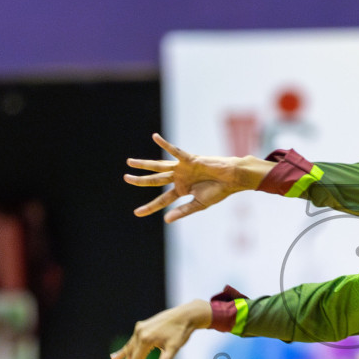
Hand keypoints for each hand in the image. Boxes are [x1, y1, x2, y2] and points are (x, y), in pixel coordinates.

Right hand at [110, 300, 211, 358]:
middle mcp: (139, 333)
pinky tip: (114, 358)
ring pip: (131, 351)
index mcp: (146, 339)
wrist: (185, 315)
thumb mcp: (174, 348)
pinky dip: (126, 352)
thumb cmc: (181, 332)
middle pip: (132, 358)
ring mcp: (139, 329)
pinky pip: (132, 343)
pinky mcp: (141, 327)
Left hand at [125, 133, 267, 221]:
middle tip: (126, 178)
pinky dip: (165, 144)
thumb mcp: (199, 205)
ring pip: (159, 166)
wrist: (233, 179)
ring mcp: (182, 168)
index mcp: (181, 190)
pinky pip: (175, 151)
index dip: (149, 207)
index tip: (137, 213)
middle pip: (155, 180)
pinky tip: (155, 137)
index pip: (161, 200)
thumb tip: (166, 220)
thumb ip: (183, 211)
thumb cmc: (219, 191)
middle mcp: (179, 178)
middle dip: (140, 180)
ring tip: (130, 162)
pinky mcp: (189, 159)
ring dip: (144, 164)